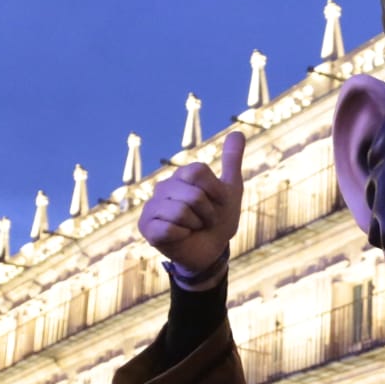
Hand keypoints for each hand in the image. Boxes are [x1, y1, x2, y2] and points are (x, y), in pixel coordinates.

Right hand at [138, 131, 244, 278]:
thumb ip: (231, 161)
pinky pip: (168, 228)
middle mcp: (163, 188)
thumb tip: (238, 132)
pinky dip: (182, 235)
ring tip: (193, 228)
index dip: (214, 192)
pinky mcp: (146, 228)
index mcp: (181, 176)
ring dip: (195, 225)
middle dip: (207, 212)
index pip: (197, 171)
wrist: (211, 251)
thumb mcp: (230, 190)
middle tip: (205, 220)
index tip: (218, 203)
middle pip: (192, 194)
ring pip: (180, 211)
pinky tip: (181, 237)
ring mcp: (152, 207)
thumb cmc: (219, 220)